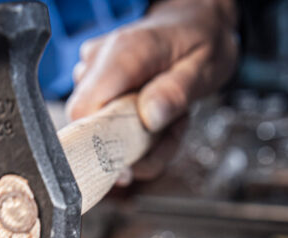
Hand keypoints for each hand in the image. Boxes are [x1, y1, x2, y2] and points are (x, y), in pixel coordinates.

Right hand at [67, 0, 239, 182]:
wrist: (195, 23)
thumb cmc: (201, 42)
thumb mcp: (203, 68)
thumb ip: (175, 92)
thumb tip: (149, 117)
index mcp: (124, 53)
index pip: (84, 111)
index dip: (101, 146)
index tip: (133, 164)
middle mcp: (100, 62)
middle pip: (90, 130)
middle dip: (135, 149)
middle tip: (172, 132)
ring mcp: (94, 75)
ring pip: (103, 135)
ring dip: (143, 144)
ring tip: (171, 121)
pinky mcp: (97, 89)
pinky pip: (109, 128)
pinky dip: (139, 137)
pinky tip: (158, 118)